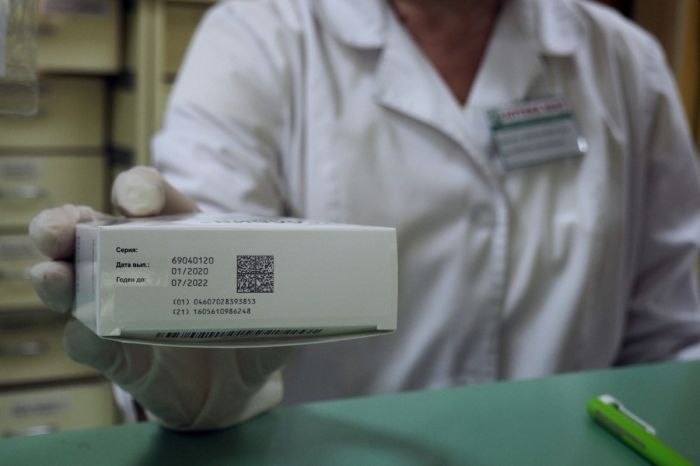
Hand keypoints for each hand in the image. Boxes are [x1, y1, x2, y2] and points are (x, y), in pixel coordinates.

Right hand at [29, 166, 290, 429]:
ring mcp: (120, 307)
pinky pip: (90, 343)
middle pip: (94, 232)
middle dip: (71, 223)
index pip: (153, 201)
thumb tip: (338, 277)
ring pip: (74, 281)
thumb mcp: (281, 305)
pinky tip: (86, 333)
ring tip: (54, 275)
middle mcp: (140, 264)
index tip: (139, 200)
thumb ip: (300, 290)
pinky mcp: (116, 354)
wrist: (234, 391)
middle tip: (65, 228)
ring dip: (58, 275)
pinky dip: (84, 337)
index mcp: (180, 236)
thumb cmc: (252, 332)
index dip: (142, 192)